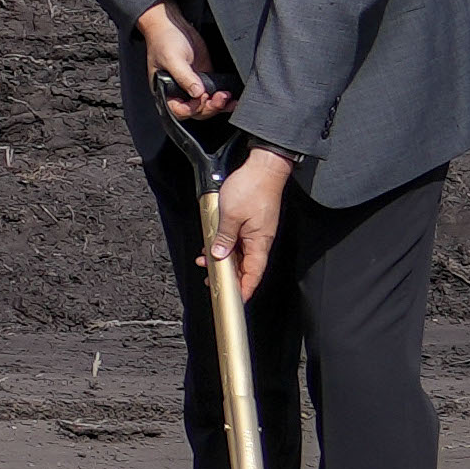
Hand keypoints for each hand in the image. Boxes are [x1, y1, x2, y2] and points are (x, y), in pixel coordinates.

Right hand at [138, 2, 233, 124]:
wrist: (172, 24)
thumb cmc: (163, 40)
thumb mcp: (172, 59)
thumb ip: (184, 77)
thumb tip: (197, 93)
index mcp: (165, 91)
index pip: (179, 110)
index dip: (192, 108)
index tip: (201, 97)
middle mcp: (179, 91)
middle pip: (196, 111)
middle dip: (210, 107)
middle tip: (220, 97)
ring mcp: (193, 86)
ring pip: (207, 105)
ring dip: (219, 105)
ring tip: (228, 97)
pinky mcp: (204, 78)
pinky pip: (214, 93)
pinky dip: (224, 98)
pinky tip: (232, 96)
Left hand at [211, 145, 291, 301]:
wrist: (264, 167)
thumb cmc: (252, 187)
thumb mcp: (230, 215)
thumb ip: (224, 237)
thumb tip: (219, 256)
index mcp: (259, 242)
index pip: (254, 274)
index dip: (245, 289)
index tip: (235, 301)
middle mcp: (260, 239)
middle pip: (246, 266)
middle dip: (229, 276)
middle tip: (211, 281)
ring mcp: (256, 231)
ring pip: (240, 253)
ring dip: (224, 259)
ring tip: (205, 261)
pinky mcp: (252, 222)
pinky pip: (239, 240)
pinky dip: (226, 245)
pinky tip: (214, 245)